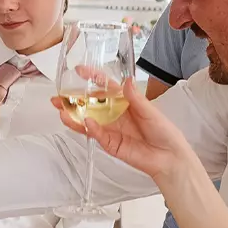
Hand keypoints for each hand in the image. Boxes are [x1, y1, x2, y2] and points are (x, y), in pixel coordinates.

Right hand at [54, 70, 199, 184]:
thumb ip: (136, 98)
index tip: (79, 71)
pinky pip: (97, 135)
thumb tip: (126, 81)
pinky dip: (90, 129)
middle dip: (73, 100)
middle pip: (89, 105)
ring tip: (61, 111)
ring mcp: (110, 129)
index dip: (92, 78)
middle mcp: (113, 114)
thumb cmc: (164, 131)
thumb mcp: (151, 111)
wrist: (169, 157)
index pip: (104, 87)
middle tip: (58, 97)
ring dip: (74, 116)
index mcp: (123, 102)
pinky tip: (85, 122)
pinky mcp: (110, 144)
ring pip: (87, 121)